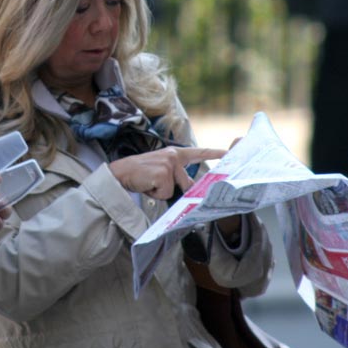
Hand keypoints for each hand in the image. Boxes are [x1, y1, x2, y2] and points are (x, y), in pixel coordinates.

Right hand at [109, 146, 225, 199]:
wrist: (120, 173)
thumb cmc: (139, 174)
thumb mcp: (160, 170)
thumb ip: (176, 174)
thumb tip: (189, 188)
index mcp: (174, 153)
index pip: (197, 153)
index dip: (214, 153)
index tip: (228, 153)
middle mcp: (173, 156)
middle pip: (187, 183)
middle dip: (174, 189)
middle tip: (155, 182)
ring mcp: (169, 164)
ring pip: (176, 190)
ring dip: (163, 192)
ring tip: (150, 183)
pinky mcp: (163, 174)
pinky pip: (166, 194)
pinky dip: (156, 194)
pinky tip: (147, 185)